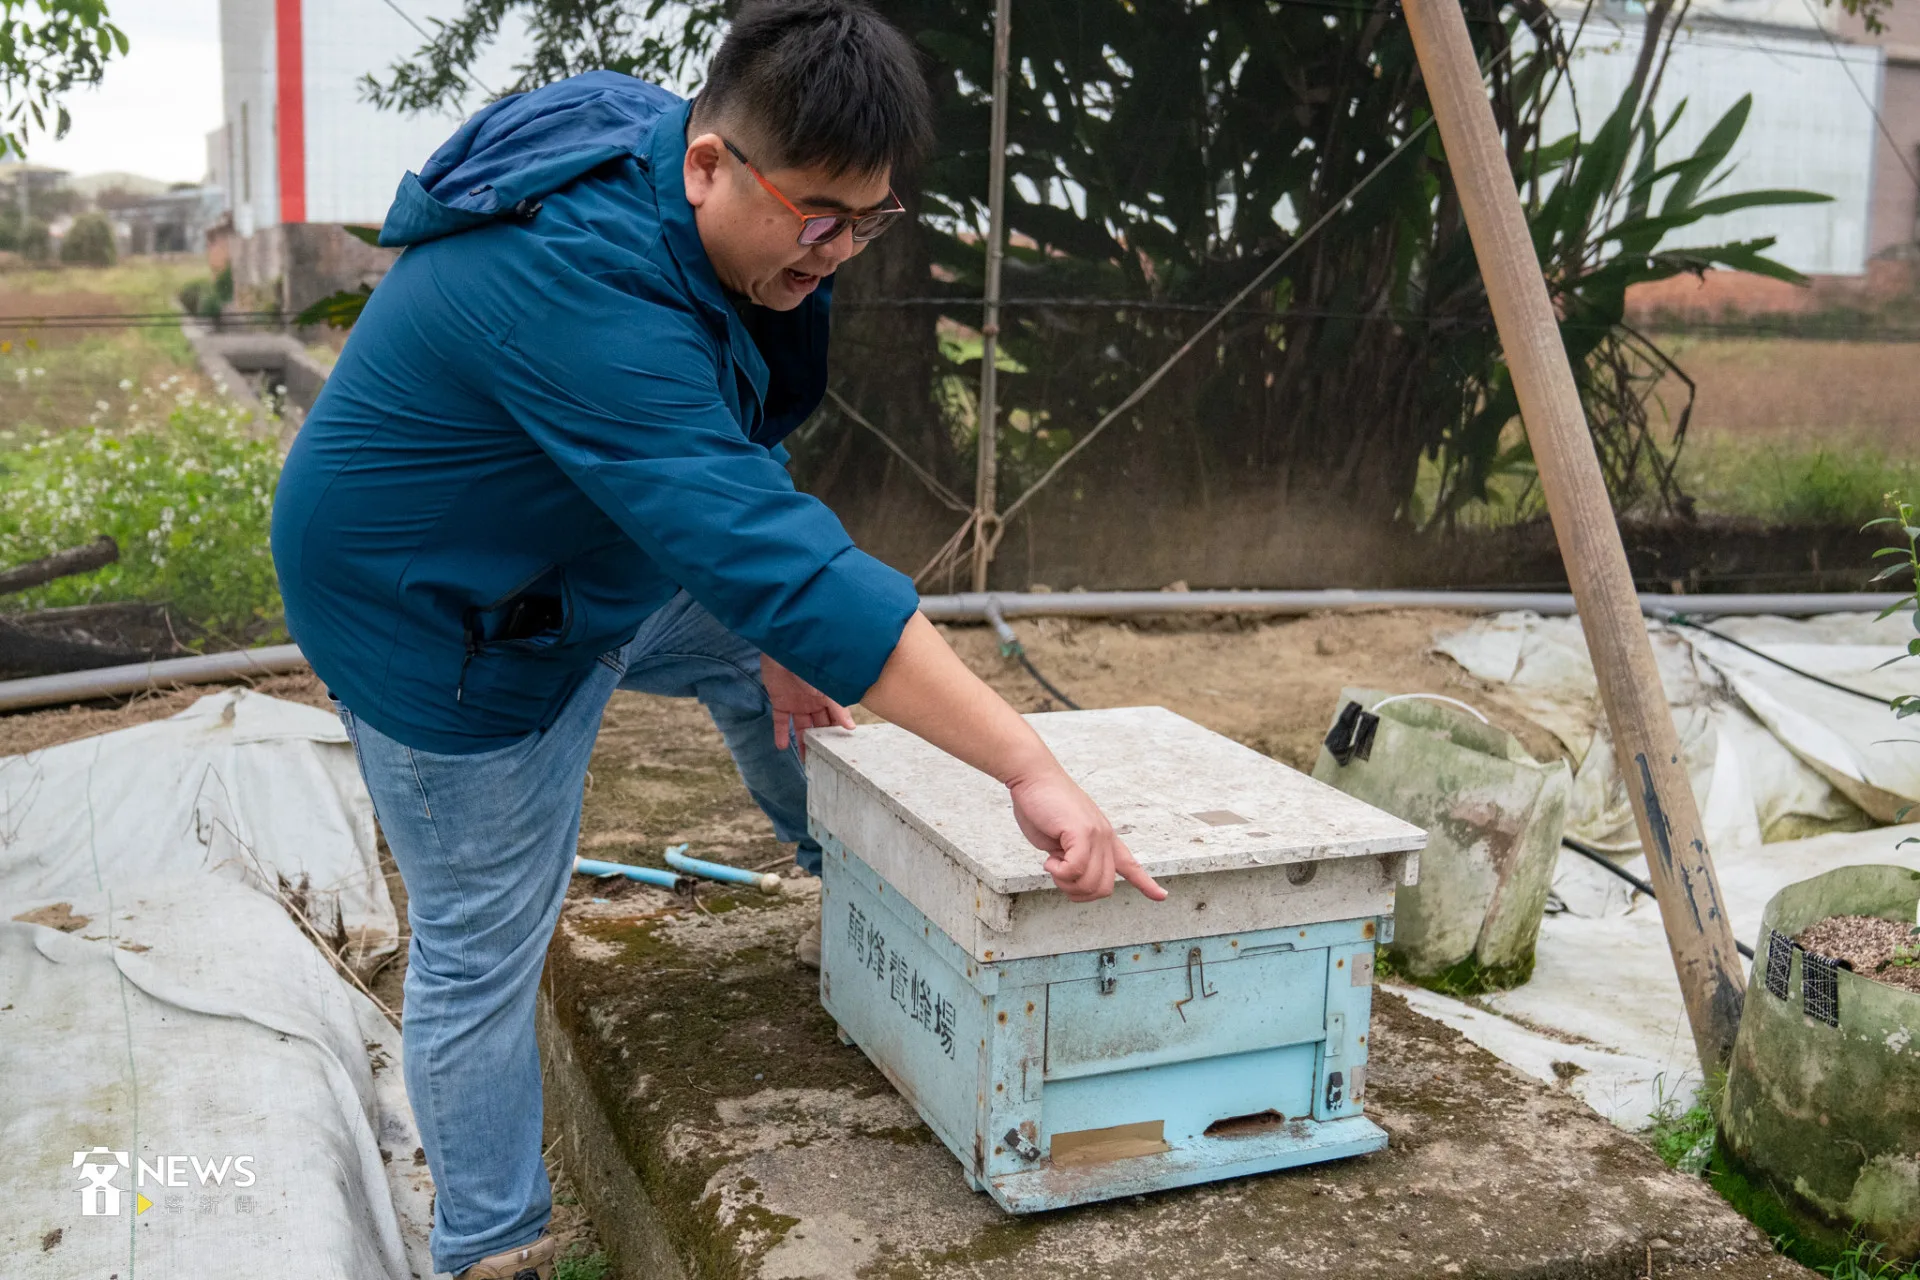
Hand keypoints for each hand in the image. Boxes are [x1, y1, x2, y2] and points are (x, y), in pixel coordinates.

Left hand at [762, 654, 853, 757]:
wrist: (784, 648)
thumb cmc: (809, 663)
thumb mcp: (827, 688)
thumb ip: (838, 708)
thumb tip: (851, 728)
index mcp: (827, 697)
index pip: (834, 719)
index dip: (837, 733)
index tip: (840, 751)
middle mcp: (813, 702)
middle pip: (818, 726)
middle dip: (820, 742)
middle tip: (823, 761)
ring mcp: (796, 703)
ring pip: (801, 727)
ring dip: (802, 742)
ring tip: (805, 761)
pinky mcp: (780, 702)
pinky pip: (780, 721)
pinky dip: (780, 733)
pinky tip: (782, 747)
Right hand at [1006, 765, 1166, 902]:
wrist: (1033, 777)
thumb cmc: (1041, 805)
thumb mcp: (1060, 839)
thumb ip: (1072, 856)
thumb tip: (1072, 874)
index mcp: (1103, 838)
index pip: (1130, 865)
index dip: (1146, 884)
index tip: (1161, 896)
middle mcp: (1105, 837)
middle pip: (1103, 887)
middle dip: (1077, 892)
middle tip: (1058, 875)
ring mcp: (1096, 834)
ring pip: (1091, 883)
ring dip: (1066, 883)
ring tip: (1053, 865)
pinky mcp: (1082, 832)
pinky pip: (1076, 869)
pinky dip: (1059, 873)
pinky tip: (1049, 860)